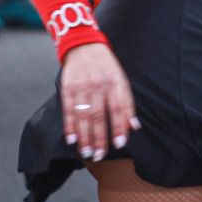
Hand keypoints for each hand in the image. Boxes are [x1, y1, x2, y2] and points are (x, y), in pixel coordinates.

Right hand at [59, 43, 138, 160]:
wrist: (84, 45)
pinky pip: (68, 109)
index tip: (119, 144)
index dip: (119, 126)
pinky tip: (71, 139)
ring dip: (84, 136)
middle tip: (99, 155)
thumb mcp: (122, 80)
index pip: (118, 108)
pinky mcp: (67, 87)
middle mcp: (98, 85)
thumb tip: (134, 127)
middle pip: (99, 115)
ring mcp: (82, 86)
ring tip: (86, 152)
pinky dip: (69, 125)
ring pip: (83, 115)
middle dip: (99, 138)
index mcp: (115, 83)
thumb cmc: (106, 67)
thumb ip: (127, 104)